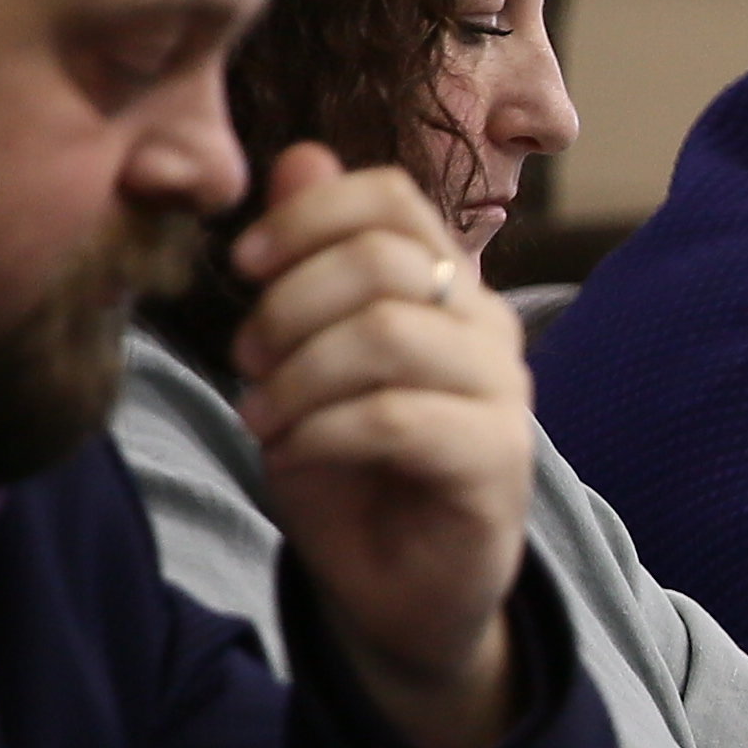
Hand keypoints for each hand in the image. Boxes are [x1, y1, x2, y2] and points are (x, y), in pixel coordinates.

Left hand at [232, 141, 535, 747]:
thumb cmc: (349, 469)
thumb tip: (298, 156)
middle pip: (384, 262)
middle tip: (248, 362)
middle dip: (290, 306)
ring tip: (262, 415)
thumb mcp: (303, 353)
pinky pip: (397, 418)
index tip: (245, 265)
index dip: (307, 216)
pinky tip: (292, 455)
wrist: (395, 591)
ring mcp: (502, 393)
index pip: (390, 197)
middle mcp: (486, 325)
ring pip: (388, 334)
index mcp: (443, 283)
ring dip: (300, 374)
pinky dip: (322, 431)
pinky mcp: (497, 461)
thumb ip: (306, 260)